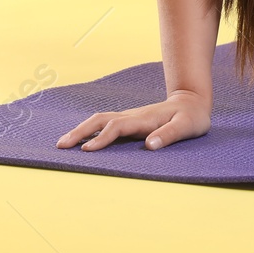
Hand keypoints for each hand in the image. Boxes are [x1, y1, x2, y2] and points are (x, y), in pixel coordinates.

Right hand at [57, 89, 209, 151]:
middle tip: (61, 145)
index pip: (117, 127)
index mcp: (144, 119)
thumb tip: (149, 146)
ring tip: (63, 143)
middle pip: (100, 120)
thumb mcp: (187, 127)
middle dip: (80, 131)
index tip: (86, 151)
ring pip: (100, 120)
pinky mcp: (129, 120)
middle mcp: (132, 116)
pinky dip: (89, 129)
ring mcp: (129, 116)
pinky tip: (81, 138)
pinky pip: (104, 123)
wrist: (192, 101)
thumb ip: (169, 135)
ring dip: (81, 129)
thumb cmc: (191, 118)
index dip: (101, 139)